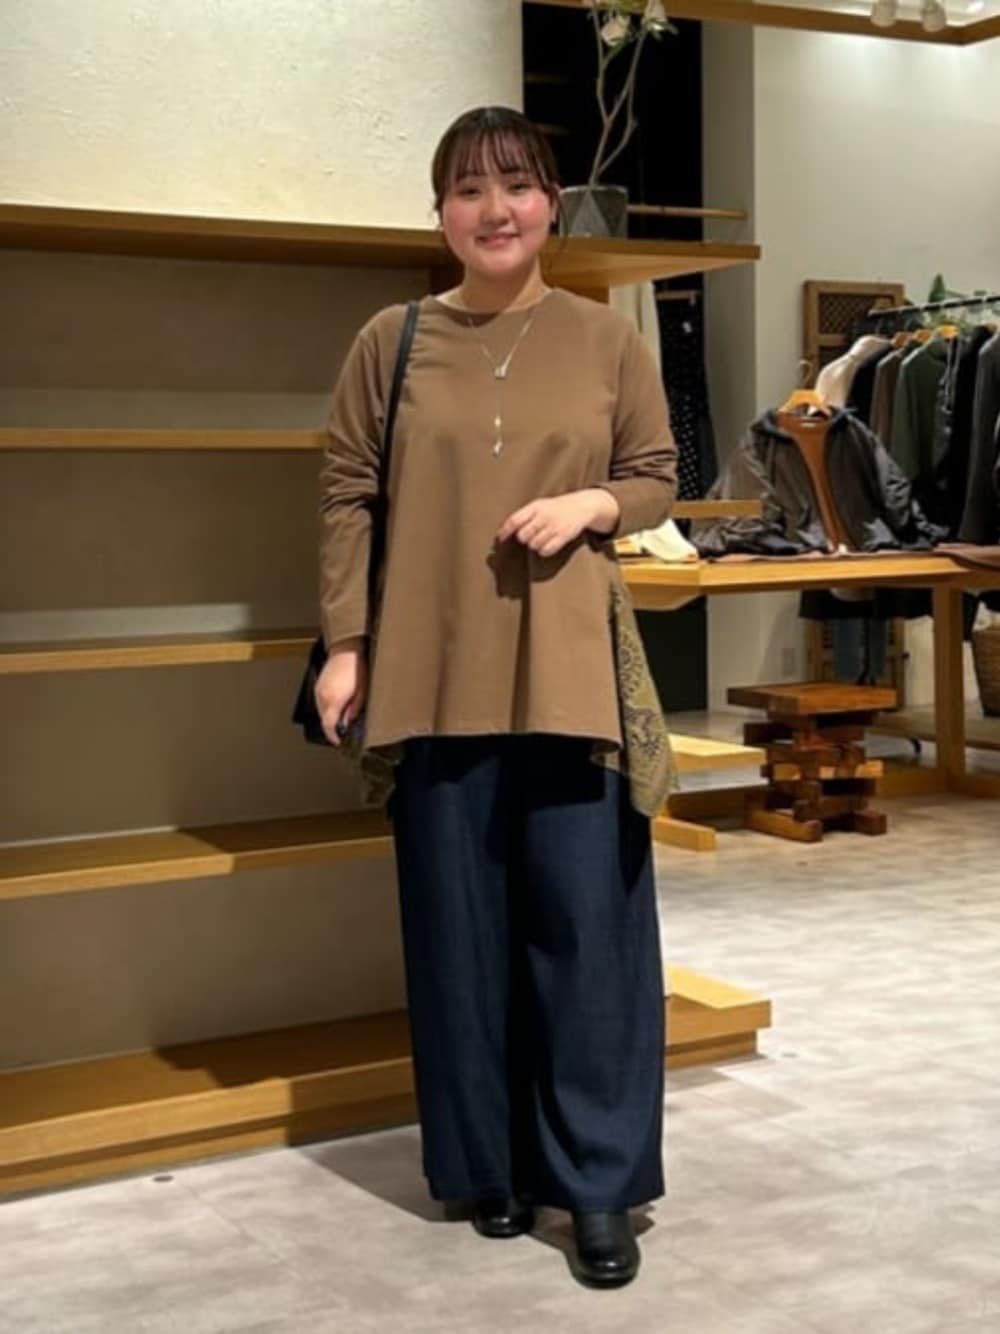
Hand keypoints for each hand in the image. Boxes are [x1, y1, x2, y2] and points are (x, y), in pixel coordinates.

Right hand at [315, 638, 367, 745]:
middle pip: (324, 720)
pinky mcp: (319, 684)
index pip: (328, 726)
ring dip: (332, 716)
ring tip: (345, 713)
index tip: (339, 740)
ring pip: (322, 711)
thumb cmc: (357, 667)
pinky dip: (329, 706)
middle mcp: (322, 696)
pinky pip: (321, 701)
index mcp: (332, 700)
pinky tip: (340, 701)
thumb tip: (349, 723)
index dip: (334, 736)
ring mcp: (319, 689)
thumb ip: (354, 711)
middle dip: (334, 726)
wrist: (347, 649)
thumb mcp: (363, 693)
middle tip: (345, 728)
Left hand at [496, 489, 619, 557]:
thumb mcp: (539, 505)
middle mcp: (544, 516)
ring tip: (541, 538)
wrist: (581, 506)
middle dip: (524, 538)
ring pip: (533, 545)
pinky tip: (547, 545)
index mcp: (536, 506)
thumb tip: (501, 532)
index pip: (515, 520)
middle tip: (530, 535)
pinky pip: (546, 550)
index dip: (505, 531)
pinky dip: (544, 551)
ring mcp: (554, 526)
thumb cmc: (555, 507)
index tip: (499, 540)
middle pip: (523, 536)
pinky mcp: (563, 536)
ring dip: (534, 545)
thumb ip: (522, 516)